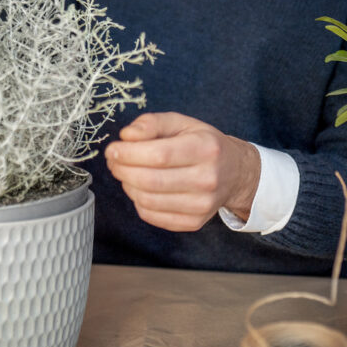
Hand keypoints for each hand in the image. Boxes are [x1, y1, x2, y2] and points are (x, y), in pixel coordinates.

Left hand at [104, 112, 260, 231]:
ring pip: (148, 200)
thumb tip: (126, 136)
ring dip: (127, 186)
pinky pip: (152, 216)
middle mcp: (208, 179)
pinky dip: (138, 201)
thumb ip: (152, 123)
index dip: (128, 154)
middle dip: (122, 170)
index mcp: (206, 149)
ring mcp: (202, 205)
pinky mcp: (194, 222)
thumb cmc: (203, 144)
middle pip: (150, 180)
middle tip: (114, 161)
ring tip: (126, 173)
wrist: (235, 172)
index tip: (112, 150)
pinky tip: (140, 188)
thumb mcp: (182, 123)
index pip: (159, 155)